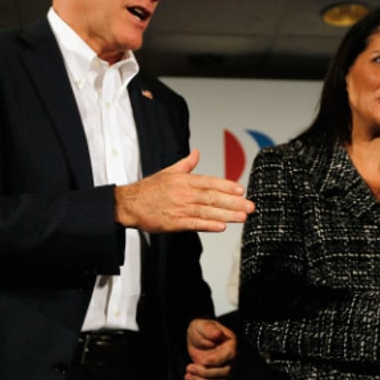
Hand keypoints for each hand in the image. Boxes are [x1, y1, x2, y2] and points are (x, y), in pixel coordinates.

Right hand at [114, 148, 254, 232]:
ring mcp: (180, 208)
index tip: (241, 190)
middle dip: (234, 202)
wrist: (129, 204)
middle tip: (250, 206)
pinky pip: (194, 223)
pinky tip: (222, 226)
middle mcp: (184, 193)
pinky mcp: (174, 222)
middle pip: (213, 197)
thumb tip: (196, 153)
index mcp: (184, 180)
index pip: (210, 182)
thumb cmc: (149, 189)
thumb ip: (186, 163)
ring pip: (208, 211)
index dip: (227, 186)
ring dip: (227, 214)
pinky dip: (209, 225)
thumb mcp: (169, 171)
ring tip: (242, 216)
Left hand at [185, 318, 236, 379]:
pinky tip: (191, 378)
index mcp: (230, 343)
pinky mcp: (218, 376)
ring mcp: (225, 368)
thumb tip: (217, 333)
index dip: (216, 360)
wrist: (197, 338)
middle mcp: (231, 358)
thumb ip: (209, 329)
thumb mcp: (202, 325)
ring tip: (188, 375)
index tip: (204, 361)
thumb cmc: (201, 330)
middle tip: (190, 367)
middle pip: (225, 372)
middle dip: (206, 372)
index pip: (229, 355)